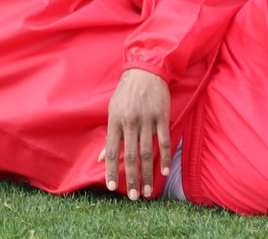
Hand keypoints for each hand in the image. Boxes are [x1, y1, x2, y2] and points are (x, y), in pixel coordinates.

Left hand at [103, 68, 171, 199]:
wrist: (146, 71)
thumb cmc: (126, 93)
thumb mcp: (112, 111)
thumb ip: (110, 136)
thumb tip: (101, 158)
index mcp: (115, 122)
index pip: (113, 151)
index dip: (112, 171)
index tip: (113, 188)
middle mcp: (130, 122)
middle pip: (130, 156)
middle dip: (132, 178)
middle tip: (135, 196)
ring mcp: (147, 120)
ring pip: (148, 152)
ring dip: (148, 173)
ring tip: (149, 191)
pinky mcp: (162, 117)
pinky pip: (164, 141)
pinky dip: (165, 157)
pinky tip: (164, 172)